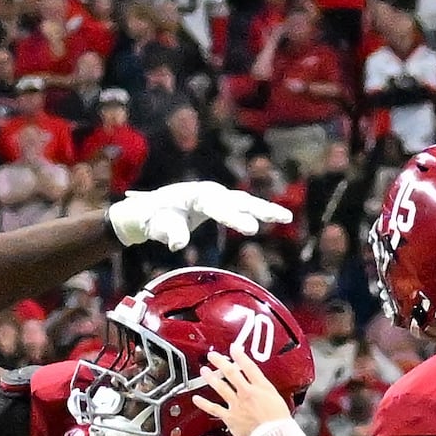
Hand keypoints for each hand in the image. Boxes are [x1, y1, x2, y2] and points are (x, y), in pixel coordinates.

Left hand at [111, 179, 295, 249]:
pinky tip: (279, 218)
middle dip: (257, 210)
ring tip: (286, 218)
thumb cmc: (152, 219)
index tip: (251, 230)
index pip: (217, 205)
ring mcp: (216, 197)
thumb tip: (177, 244)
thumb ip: (167, 233)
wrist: (148, 211)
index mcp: (193, 194)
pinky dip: (260, 211)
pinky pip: (243, 207)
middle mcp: (208, 192)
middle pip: (237, 200)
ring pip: (244, 202)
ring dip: (264, 209)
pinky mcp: (221, 204)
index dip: (235, 218)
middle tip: (280, 219)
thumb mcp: (156, 227)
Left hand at [188, 350, 294, 435]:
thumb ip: (268, 394)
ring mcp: (237, 404)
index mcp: (263, 388)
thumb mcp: (279, 402)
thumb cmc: (280, 424)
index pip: (249, 367)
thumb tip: (264, 392)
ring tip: (204, 370)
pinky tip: (197, 399)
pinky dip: (204, 403)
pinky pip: (214, 408)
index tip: (234, 348)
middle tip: (213, 356)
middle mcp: (248, 393)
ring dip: (211, 377)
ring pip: (221, 386)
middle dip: (221, 362)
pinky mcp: (230, 417)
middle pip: (231, 373)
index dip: (240, 356)